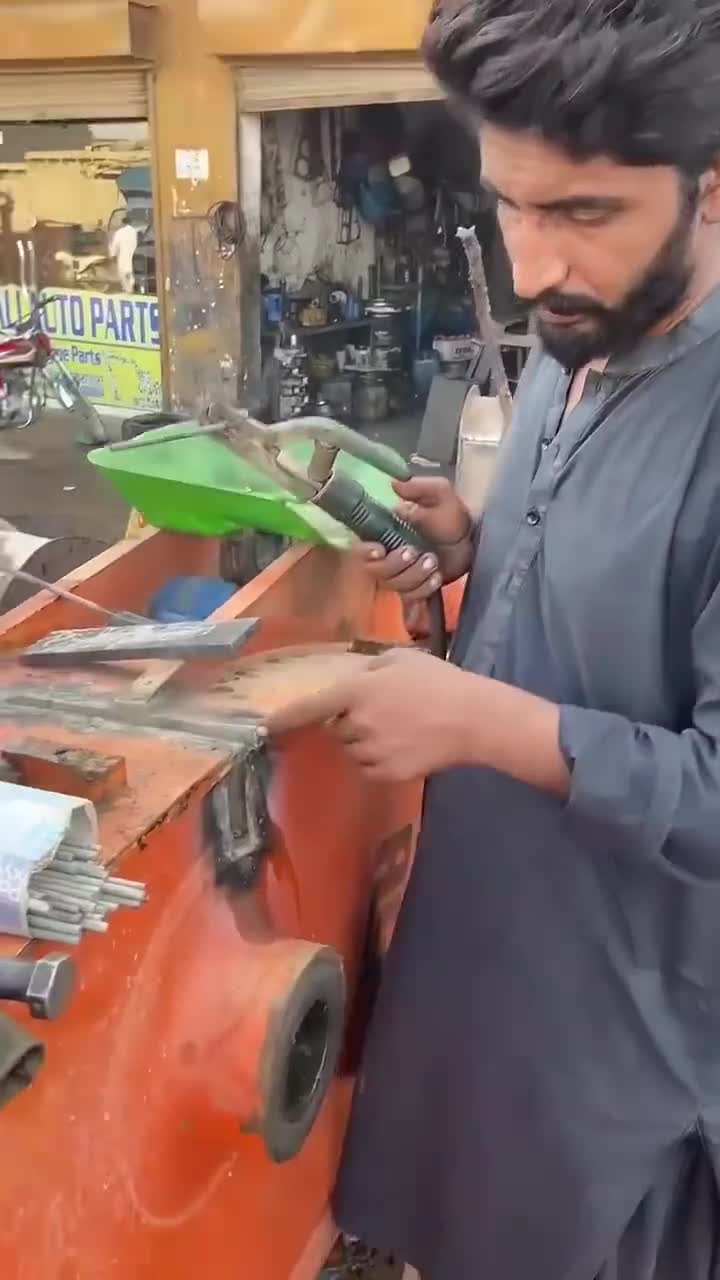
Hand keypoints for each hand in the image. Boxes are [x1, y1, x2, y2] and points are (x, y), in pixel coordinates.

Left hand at [263, 647, 475, 781]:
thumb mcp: (401, 658)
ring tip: (397, 728)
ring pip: (350, 750)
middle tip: (378, 711)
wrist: (473, 719)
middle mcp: (356, 724)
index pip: (309, 707)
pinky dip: (376, 759)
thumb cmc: (439, 681)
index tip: (262, 726)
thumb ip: (368, 667)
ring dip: (361, 741)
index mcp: (356, 691)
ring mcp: (370, 752)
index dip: (284, 717)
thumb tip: (351, 677)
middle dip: (346, 721)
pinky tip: (403, 745)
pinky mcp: (386, 774)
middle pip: (334, 729)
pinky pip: (367, 768)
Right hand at [356, 477, 473, 601]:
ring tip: (432, 561)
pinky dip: (424, 588)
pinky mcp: (415, 589)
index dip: (363, 552)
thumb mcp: (440, 494)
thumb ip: (420, 488)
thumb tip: (395, 485)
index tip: (378, 550)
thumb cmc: (450, 516)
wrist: (472, 540)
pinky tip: (436, 577)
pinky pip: (412, 597)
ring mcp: (401, 575)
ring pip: (395, 585)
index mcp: (384, 532)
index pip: (360, 547)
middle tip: (414, 551)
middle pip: (376, 571)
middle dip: (394, 564)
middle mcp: (387, 556)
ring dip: (413, 575)